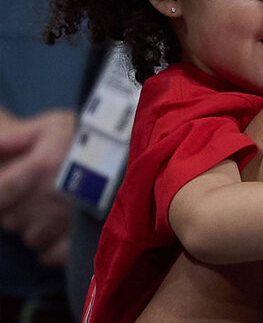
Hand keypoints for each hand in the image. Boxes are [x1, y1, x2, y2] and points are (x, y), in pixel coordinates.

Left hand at [0, 107, 73, 265]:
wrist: (132, 153)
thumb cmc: (88, 137)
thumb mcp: (51, 125)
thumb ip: (15, 135)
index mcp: (40, 167)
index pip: (2, 191)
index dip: (3, 194)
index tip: (11, 188)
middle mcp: (52, 197)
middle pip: (12, 219)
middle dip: (18, 209)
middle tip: (35, 195)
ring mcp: (68, 221)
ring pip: (31, 238)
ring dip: (34, 227)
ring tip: (49, 211)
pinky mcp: (84, 238)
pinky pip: (52, 255)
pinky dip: (50, 248)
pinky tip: (55, 232)